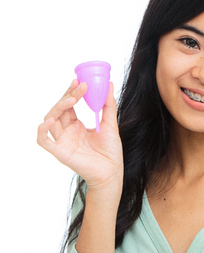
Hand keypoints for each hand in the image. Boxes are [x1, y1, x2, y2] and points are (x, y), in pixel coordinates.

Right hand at [37, 79, 123, 195]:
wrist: (112, 171)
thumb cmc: (110, 151)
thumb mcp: (110, 124)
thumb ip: (108, 105)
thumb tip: (109, 84)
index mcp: (76, 126)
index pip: (68, 105)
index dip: (71, 92)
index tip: (79, 81)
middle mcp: (67, 132)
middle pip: (59, 110)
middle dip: (67, 96)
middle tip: (79, 86)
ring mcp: (62, 142)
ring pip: (50, 120)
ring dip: (59, 107)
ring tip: (72, 98)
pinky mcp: (60, 152)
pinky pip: (44, 141)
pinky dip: (42, 130)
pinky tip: (50, 120)